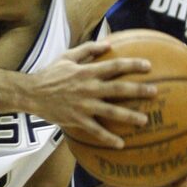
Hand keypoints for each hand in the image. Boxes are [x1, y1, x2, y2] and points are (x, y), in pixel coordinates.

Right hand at [21, 41, 156, 147]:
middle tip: (155, 92)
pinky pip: (96, 130)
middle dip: (138, 90)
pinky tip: (121, 143)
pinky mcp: (77, 120)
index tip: (149, 66)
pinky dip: (109, 138)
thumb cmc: (51, 73)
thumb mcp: (68, 56)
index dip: (132, 65)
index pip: (115, 66)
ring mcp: (83, 106)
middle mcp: (88, 88)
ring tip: (145, 120)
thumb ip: (89, 49)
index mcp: (87, 72)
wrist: (31, 93)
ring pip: (111, 111)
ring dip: (129, 116)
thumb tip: (108, 43)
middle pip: (118, 89)